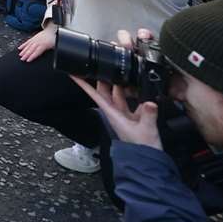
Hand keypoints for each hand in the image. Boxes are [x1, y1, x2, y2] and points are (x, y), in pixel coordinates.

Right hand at [18, 25, 56, 61]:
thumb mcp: (54, 46)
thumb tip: (51, 57)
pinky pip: (27, 42)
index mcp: (43, 45)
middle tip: (22, 59)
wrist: (51, 30)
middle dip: (26, 54)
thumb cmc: (53, 39)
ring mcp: (34, 40)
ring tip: (20, 55)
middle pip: (31, 49)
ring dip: (23, 51)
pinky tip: (20, 48)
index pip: (37, 52)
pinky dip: (23, 45)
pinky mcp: (33, 38)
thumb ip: (51, 51)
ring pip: (28, 46)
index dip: (32, 56)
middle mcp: (38, 42)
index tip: (28, 60)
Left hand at [70, 30, 161, 148]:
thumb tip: (149, 102)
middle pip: (105, 90)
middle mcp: (116, 112)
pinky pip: (130, 100)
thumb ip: (148, 115)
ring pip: (117, 93)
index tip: (73, 73)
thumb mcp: (146, 130)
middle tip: (100, 61)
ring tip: (117, 67)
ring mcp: (124, 114)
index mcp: (113, 114)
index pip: (94, 95)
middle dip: (102, 76)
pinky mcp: (134, 116)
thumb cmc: (143, 148)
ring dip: (117, 82)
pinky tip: (136, 85)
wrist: (149, 159)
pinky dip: (132, 92)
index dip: (84, 84)